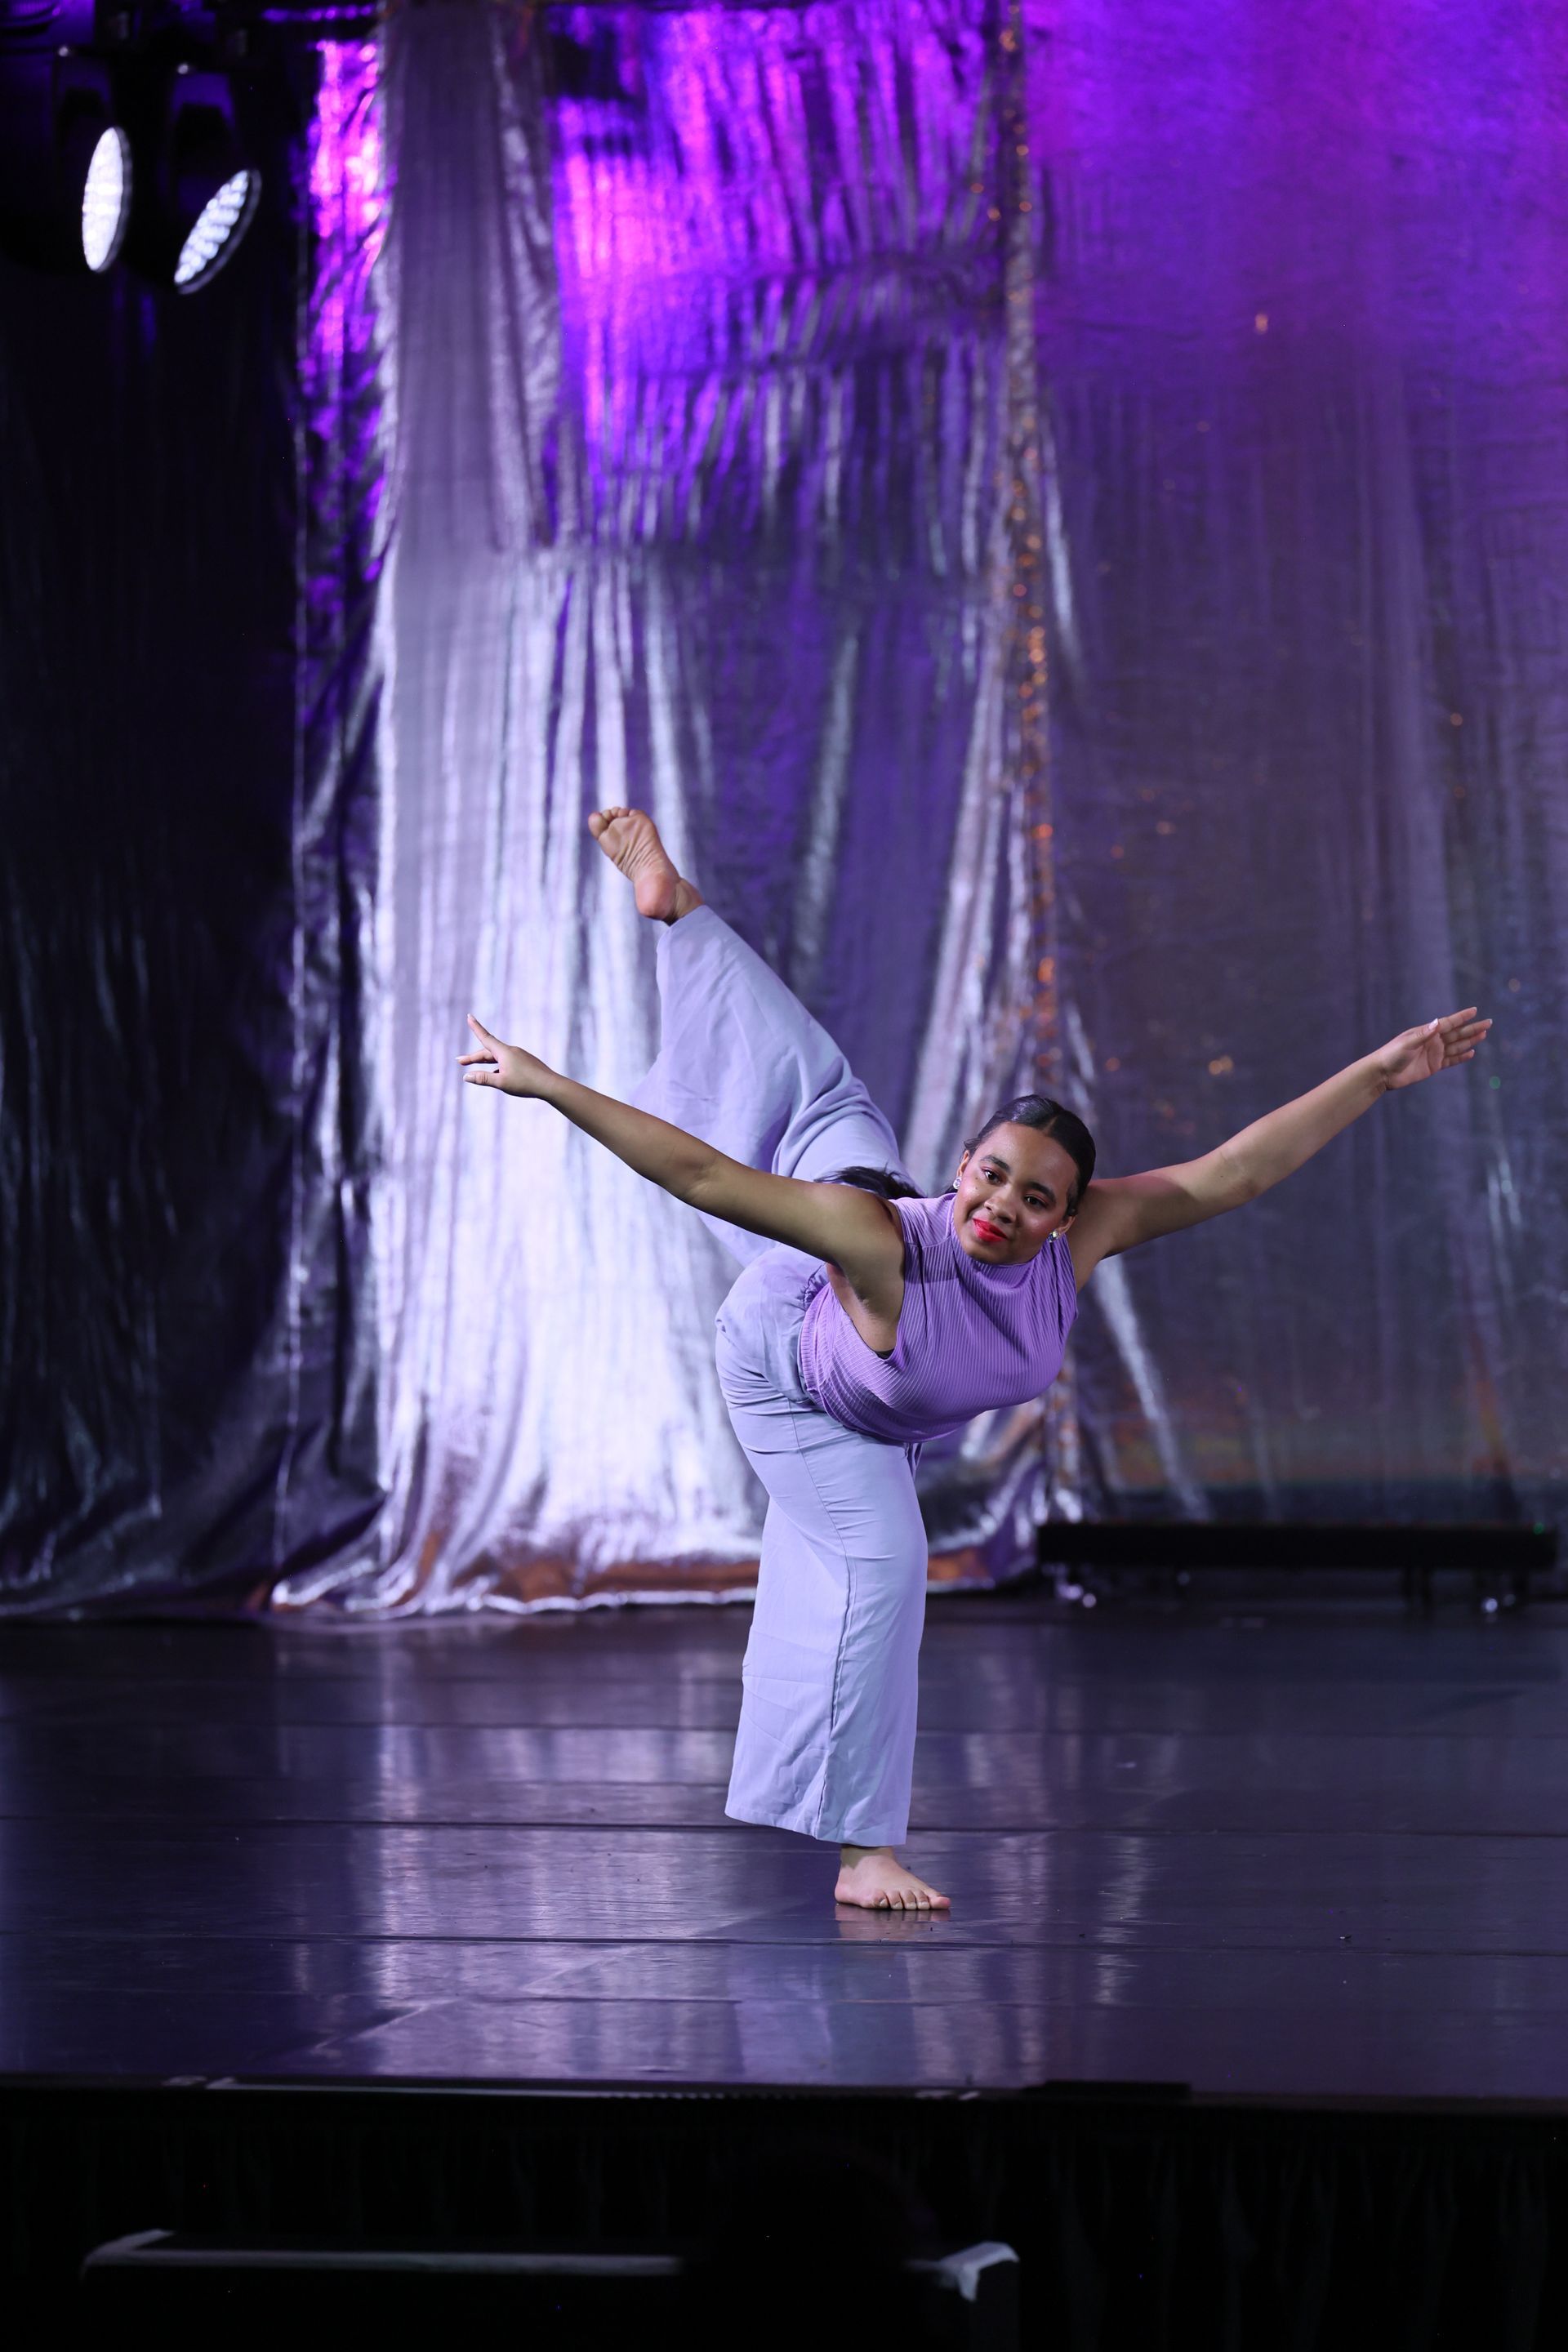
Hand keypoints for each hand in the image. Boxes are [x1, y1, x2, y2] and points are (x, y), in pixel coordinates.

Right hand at [458, 1015, 554, 1098]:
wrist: (550, 1085)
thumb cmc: (525, 1084)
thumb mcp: (501, 1082)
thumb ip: (483, 1079)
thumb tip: (466, 1076)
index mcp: (504, 1052)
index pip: (485, 1037)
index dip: (476, 1028)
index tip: (469, 1016)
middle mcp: (511, 1051)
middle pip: (488, 1052)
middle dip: (473, 1057)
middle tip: (459, 1061)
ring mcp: (519, 1056)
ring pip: (497, 1058)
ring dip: (485, 1063)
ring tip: (474, 1071)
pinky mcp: (525, 1062)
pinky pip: (506, 1063)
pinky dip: (497, 1068)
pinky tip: (495, 1076)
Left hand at [1374, 1007, 1490, 1091]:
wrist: (1383, 1073)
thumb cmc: (1391, 1054)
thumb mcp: (1407, 1043)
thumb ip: (1423, 1034)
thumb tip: (1438, 1022)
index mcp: (1427, 1032)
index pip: (1449, 1023)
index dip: (1462, 1017)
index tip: (1475, 1010)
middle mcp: (1433, 1041)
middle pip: (1457, 1033)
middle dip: (1473, 1028)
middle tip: (1489, 1023)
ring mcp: (1434, 1053)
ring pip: (1457, 1046)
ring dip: (1470, 1041)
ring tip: (1483, 1035)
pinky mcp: (1433, 1066)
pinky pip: (1451, 1060)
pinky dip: (1461, 1056)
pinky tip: (1471, 1052)